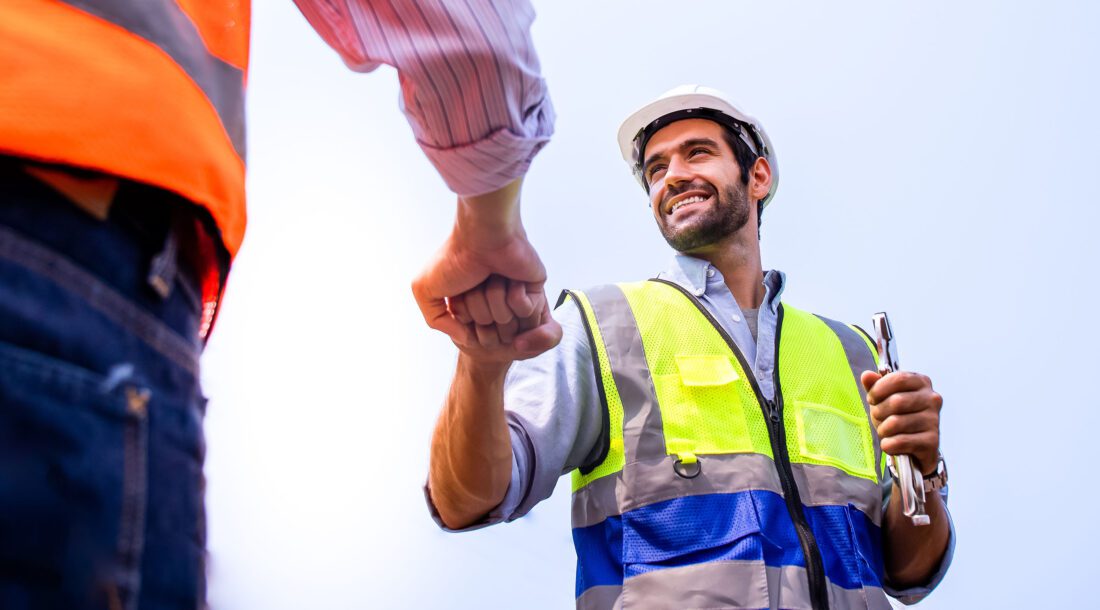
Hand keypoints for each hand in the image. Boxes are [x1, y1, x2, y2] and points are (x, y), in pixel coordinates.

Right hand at [411, 178, 560, 355]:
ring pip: (508, 322)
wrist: (483, 234)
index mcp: (470, 300)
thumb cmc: (455, 257)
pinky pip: (527, 312)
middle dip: (479, 307)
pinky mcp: (535, 289)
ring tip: (493, 276)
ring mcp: (514, 295)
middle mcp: (492, 299)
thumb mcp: (425, 290)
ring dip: (496, 298)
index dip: (463, 316)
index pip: (469, 332)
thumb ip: (436, 320)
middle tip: (477, 280)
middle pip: (488, 331)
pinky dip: (516, 297)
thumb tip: (464, 337)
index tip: (461, 291)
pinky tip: (512, 278)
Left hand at [860, 370, 942, 475]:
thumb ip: (874, 386)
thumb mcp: (883, 398)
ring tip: (886, 432)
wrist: (914, 447)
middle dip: (879, 412)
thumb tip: (866, 375)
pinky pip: (899, 441)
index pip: (898, 379)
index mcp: (921, 382)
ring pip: (895, 423)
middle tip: (878, 418)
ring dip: (883, 430)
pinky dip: (888, 444)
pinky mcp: (932, 441)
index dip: (878, 389)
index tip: (872, 399)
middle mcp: (932, 399)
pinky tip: (892, 444)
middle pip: (896, 401)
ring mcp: (934, 420)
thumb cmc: (897, 417)